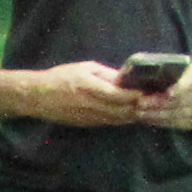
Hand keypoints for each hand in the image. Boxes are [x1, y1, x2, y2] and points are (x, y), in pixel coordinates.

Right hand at [27, 59, 155, 127]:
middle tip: (154, 103)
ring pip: (117, 120)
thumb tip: (126, 79)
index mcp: (89, 87)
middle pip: (122, 111)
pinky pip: (108, 123)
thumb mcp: (84, 68)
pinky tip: (130, 115)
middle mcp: (90, 104)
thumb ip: (106, 74)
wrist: (37, 96)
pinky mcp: (85, 124)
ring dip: (133, 116)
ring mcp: (87, 116)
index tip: (149, 91)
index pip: (119, 95)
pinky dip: (121, 119)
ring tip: (146, 110)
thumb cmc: (60, 77)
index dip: (136, 95)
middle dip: (139, 108)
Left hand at [137, 61, 191, 132]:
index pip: (190, 83)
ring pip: (174, 114)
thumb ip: (173, 70)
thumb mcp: (188, 68)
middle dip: (157, 104)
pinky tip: (147, 119)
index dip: (180, 88)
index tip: (168, 92)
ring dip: (154, 115)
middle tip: (140, 103)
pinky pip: (174, 123)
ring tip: (139, 112)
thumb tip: (145, 72)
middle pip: (178, 101)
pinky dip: (159, 122)